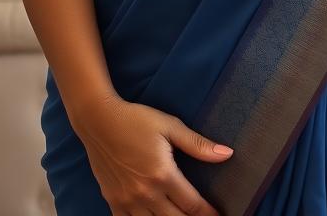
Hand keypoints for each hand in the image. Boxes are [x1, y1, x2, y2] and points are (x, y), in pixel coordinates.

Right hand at [69, 92, 230, 214]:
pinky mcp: (112, 202)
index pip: (192, 204)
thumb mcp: (171, 127)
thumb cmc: (138, 120)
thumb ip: (198, 145)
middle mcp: (145, 194)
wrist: (99, 121)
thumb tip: (227, 154)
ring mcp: (126, 202)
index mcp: (163, 175)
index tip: (219, 215)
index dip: (208, 213)